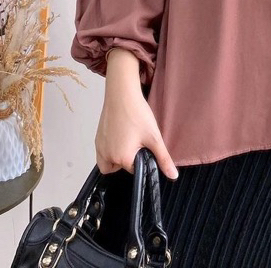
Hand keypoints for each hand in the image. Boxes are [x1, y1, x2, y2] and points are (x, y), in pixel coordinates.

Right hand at [95, 48, 178, 180]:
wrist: (122, 94)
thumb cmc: (137, 114)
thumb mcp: (154, 137)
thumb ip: (163, 159)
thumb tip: (173, 176)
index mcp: (121, 159)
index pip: (133, 170)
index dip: (141, 160)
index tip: (145, 146)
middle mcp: (106, 156)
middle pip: (119, 168)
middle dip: (127, 160)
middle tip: (136, 143)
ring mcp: (99, 146)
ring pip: (108, 162)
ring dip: (117, 157)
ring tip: (129, 140)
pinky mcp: (97, 137)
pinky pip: (103, 151)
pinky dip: (111, 148)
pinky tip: (121, 134)